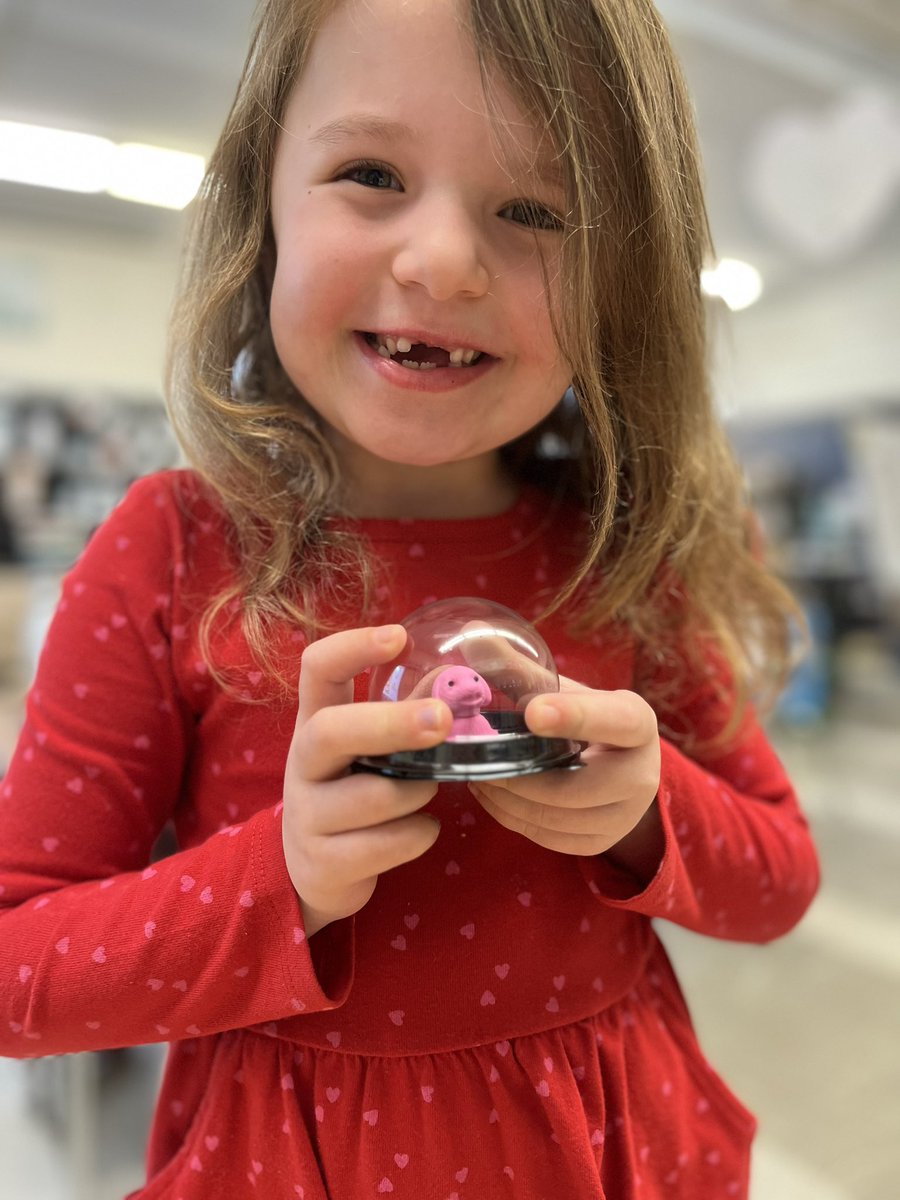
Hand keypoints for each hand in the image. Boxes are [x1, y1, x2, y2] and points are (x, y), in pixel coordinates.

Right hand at [282, 625, 452, 935]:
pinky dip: (419, 834)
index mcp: (315, 721)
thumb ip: (408, 712)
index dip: (353, 647)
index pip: (317, 669)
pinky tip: (420, 829)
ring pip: (374, 796)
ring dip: (418, 792)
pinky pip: (388, 844)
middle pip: (331, 731)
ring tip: (428, 791)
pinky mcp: (323, 862)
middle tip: (443, 718)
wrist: (317, 871)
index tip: (398, 635)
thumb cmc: (355, 790)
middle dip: (391, 723)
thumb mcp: (372, 749)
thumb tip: (455, 678)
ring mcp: (307, 815)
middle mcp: (302, 763)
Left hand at [469, 681, 663, 879]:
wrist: (613, 765)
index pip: (612, 720)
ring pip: (557, 818)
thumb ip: (517, 667)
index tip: (531, 711)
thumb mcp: (560, 689)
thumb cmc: (580, 717)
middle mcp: (642, 774)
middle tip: (477, 759)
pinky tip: (492, 795)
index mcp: (636, 722)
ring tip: (478, 774)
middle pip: (576, 787)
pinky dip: (512, 818)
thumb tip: (472, 633)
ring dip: (507, 799)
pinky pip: (549, 839)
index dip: (574, 716)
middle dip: (520, 776)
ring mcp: (625, 816)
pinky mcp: (601, 842)